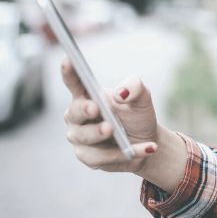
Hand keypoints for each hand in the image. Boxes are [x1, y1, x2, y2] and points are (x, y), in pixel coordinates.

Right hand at [61, 57, 157, 172]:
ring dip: (98, 133)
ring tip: (113, 129)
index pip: (75, 82)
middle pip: (73, 112)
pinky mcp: (89, 157)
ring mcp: (80, 138)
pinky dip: (124, 152)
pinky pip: (102, 157)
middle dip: (83, 110)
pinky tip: (147, 147)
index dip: (69, 71)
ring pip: (84, 138)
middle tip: (95, 108)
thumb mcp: (142, 98)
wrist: (146, 141)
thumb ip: (135, 88)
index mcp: (88, 95)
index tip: (68, 59)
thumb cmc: (138, 115)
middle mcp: (78, 116)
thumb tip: (121, 93)